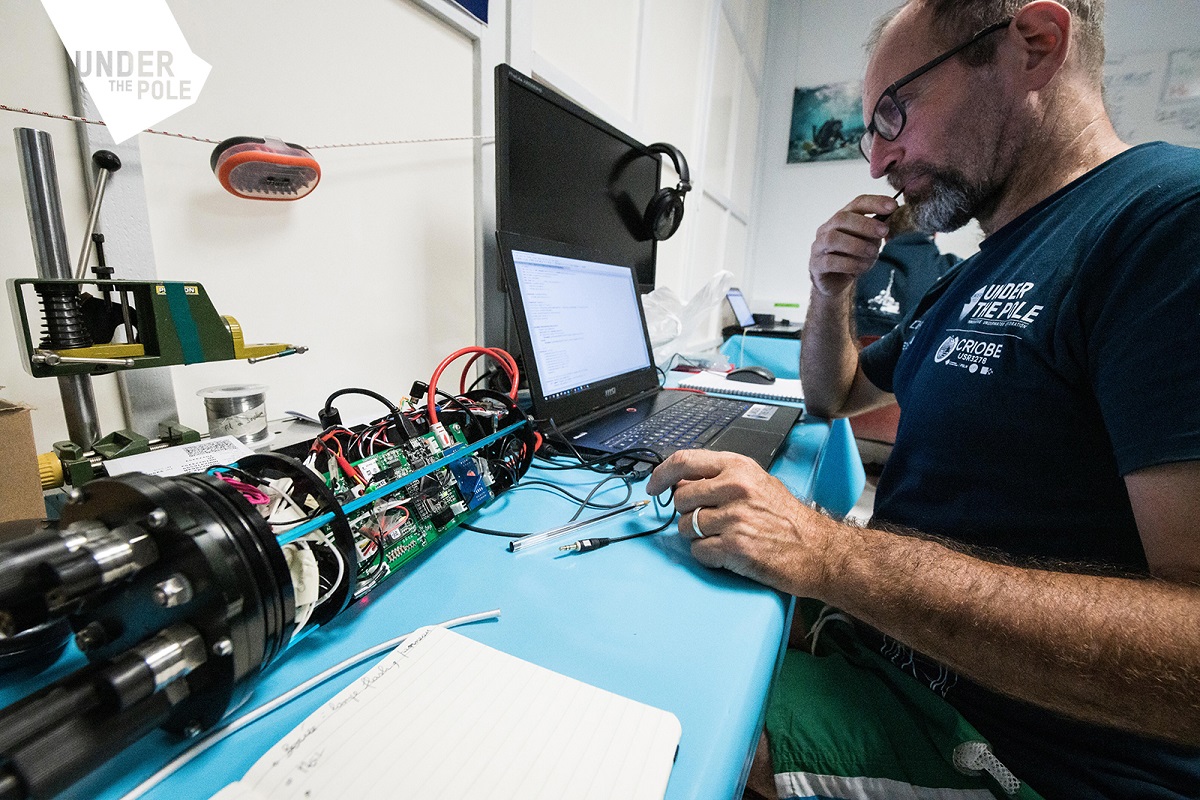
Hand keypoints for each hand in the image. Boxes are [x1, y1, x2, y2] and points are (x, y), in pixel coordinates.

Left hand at [645, 449, 835, 595]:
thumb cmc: (787, 518)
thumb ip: (719, 477)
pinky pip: (697, 551)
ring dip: (697, 536)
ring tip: (723, 537)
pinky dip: (707, 556)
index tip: (653, 486)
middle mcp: (735, 487)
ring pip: (685, 526)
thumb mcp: (756, 482)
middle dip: (686, 513)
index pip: (684, 461)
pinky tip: (728, 553)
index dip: (661, 475)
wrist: (817, 550)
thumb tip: (681, 481)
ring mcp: (734, 517)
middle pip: (680, 498)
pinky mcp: (734, 546)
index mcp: (738, 467)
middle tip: (707, 521)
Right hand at [808, 194, 897, 297]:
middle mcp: (826, 229)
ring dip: (857, 245)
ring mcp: (818, 247)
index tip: (893, 206)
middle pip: (842, 218)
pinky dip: (850, 263)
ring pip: (833, 238)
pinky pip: (830, 261)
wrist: (835, 283)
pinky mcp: (816, 265)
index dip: (875, 202)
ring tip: (873, 253)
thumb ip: (875, 233)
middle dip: (865, 224)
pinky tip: (862, 267)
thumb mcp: (868, 244)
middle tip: (883, 232)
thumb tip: (886, 224)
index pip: (857, 203)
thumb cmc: (853, 259)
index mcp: (841, 219)